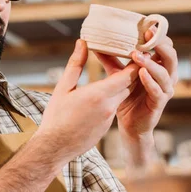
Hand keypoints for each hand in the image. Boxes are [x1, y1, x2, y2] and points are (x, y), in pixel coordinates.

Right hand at [33, 39, 139, 165]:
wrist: (54, 148)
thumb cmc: (56, 117)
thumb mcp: (63, 87)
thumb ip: (75, 64)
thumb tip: (82, 44)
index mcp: (99, 94)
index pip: (127, 76)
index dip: (133, 64)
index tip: (136, 52)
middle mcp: (108, 106)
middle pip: (127, 86)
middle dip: (129, 73)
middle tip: (129, 59)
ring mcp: (108, 119)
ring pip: (121, 98)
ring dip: (120, 87)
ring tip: (114, 74)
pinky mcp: (106, 128)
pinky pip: (113, 109)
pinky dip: (111, 100)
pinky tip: (100, 97)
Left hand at [95, 28, 177, 162]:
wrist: (129, 125)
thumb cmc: (126, 97)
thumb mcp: (118, 75)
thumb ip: (110, 59)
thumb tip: (95, 43)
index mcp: (158, 66)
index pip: (164, 46)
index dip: (157, 35)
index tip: (147, 23)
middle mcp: (166, 76)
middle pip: (170, 55)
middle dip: (160, 44)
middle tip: (147, 35)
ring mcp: (165, 90)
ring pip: (165, 72)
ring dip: (152, 62)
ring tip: (138, 55)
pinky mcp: (159, 104)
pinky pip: (158, 91)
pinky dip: (151, 81)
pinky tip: (142, 73)